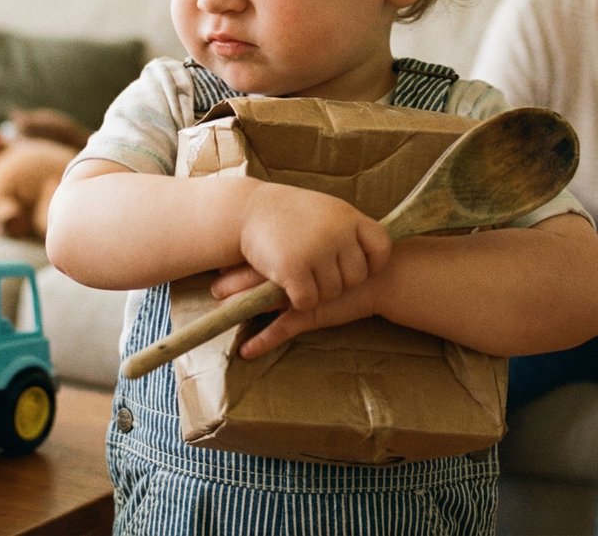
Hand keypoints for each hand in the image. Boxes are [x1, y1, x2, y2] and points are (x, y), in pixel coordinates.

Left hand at [211, 263, 378, 358]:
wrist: (384, 274)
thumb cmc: (356, 258)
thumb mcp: (329, 246)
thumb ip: (306, 247)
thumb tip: (281, 247)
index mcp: (295, 251)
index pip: (258, 255)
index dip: (237, 263)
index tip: (218, 267)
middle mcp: (295, 270)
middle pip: (254, 276)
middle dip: (231, 285)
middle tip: (213, 288)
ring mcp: (301, 294)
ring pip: (262, 302)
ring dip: (240, 311)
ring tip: (219, 316)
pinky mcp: (311, 314)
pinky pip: (282, 329)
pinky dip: (263, 341)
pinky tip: (247, 351)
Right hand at [238, 183, 390, 311]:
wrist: (245, 210)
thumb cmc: (287, 213)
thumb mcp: (325, 210)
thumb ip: (348, 228)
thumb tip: (377, 252)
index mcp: (347, 216)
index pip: (381, 247)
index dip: (373, 263)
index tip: (355, 266)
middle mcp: (336, 233)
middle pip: (355, 277)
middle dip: (339, 282)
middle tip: (317, 274)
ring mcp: (315, 251)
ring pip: (331, 292)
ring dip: (317, 292)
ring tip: (300, 276)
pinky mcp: (293, 269)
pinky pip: (308, 301)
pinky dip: (299, 300)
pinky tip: (288, 287)